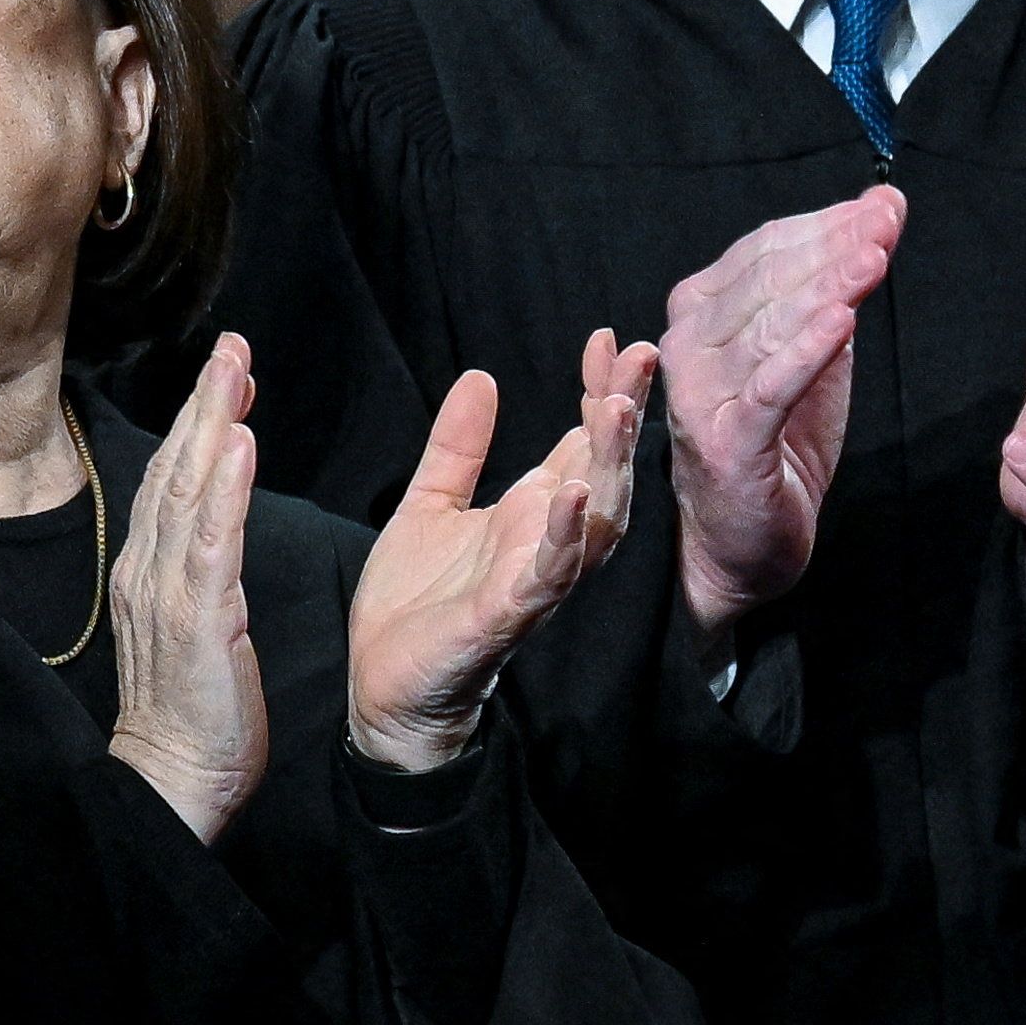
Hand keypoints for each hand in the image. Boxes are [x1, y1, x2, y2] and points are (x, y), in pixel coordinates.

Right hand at [105, 336, 268, 840]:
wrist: (173, 779)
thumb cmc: (194, 714)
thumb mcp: (194, 629)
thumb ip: (198, 576)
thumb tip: (215, 533)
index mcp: (152, 573)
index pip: (172, 481)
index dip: (198, 423)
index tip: (226, 374)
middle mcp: (150, 571)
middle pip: (174, 470)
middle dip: (203, 402)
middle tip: (231, 344)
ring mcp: (168, 593)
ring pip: (188, 492)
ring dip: (211, 424)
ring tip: (234, 370)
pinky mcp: (197, 619)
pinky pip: (212, 544)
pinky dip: (223, 490)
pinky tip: (239, 446)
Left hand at [350, 330, 654, 773]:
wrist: (383, 685)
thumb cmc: (416, 603)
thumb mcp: (430, 502)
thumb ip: (458, 446)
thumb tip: (481, 376)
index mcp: (534, 513)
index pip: (584, 443)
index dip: (602, 391)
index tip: (611, 339)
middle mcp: (548, 541)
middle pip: (606, 469)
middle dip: (625, 414)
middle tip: (642, 355)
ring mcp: (534, 578)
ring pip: (595, 517)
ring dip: (608, 464)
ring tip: (615, 409)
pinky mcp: (508, 614)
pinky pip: (549, 573)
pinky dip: (566, 535)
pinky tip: (573, 494)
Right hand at [658, 189, 900, 634]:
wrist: (739, 545)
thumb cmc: (774, 442)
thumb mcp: (810, 355)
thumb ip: (835, 287)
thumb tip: (881, 210)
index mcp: (699, 314)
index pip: (763, 251)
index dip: (825, 224)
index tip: (884, 207)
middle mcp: (687, 345)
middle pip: (767, 280)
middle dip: (833, 246)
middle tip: (887, 223)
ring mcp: (701, 394)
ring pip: (770, 325)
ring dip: (828, 286)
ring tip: (876, 257)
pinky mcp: (725, 443)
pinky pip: (771, 388)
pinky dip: (806, 352)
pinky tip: (844, 322)